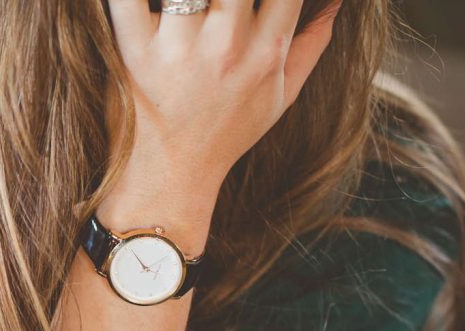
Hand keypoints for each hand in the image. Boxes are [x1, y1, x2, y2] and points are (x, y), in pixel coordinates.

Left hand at [106, 0, 340, 191]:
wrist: (168, 180)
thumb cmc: (222, 137)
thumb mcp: (279, 99)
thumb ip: (310, 46)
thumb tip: (337, 3)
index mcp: (265, 51)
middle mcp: (226, 48)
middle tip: (216, 0)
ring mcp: (179, 50)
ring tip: (182, 1)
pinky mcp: (134, 53)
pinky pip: (127, 2)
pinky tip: (145, 3)